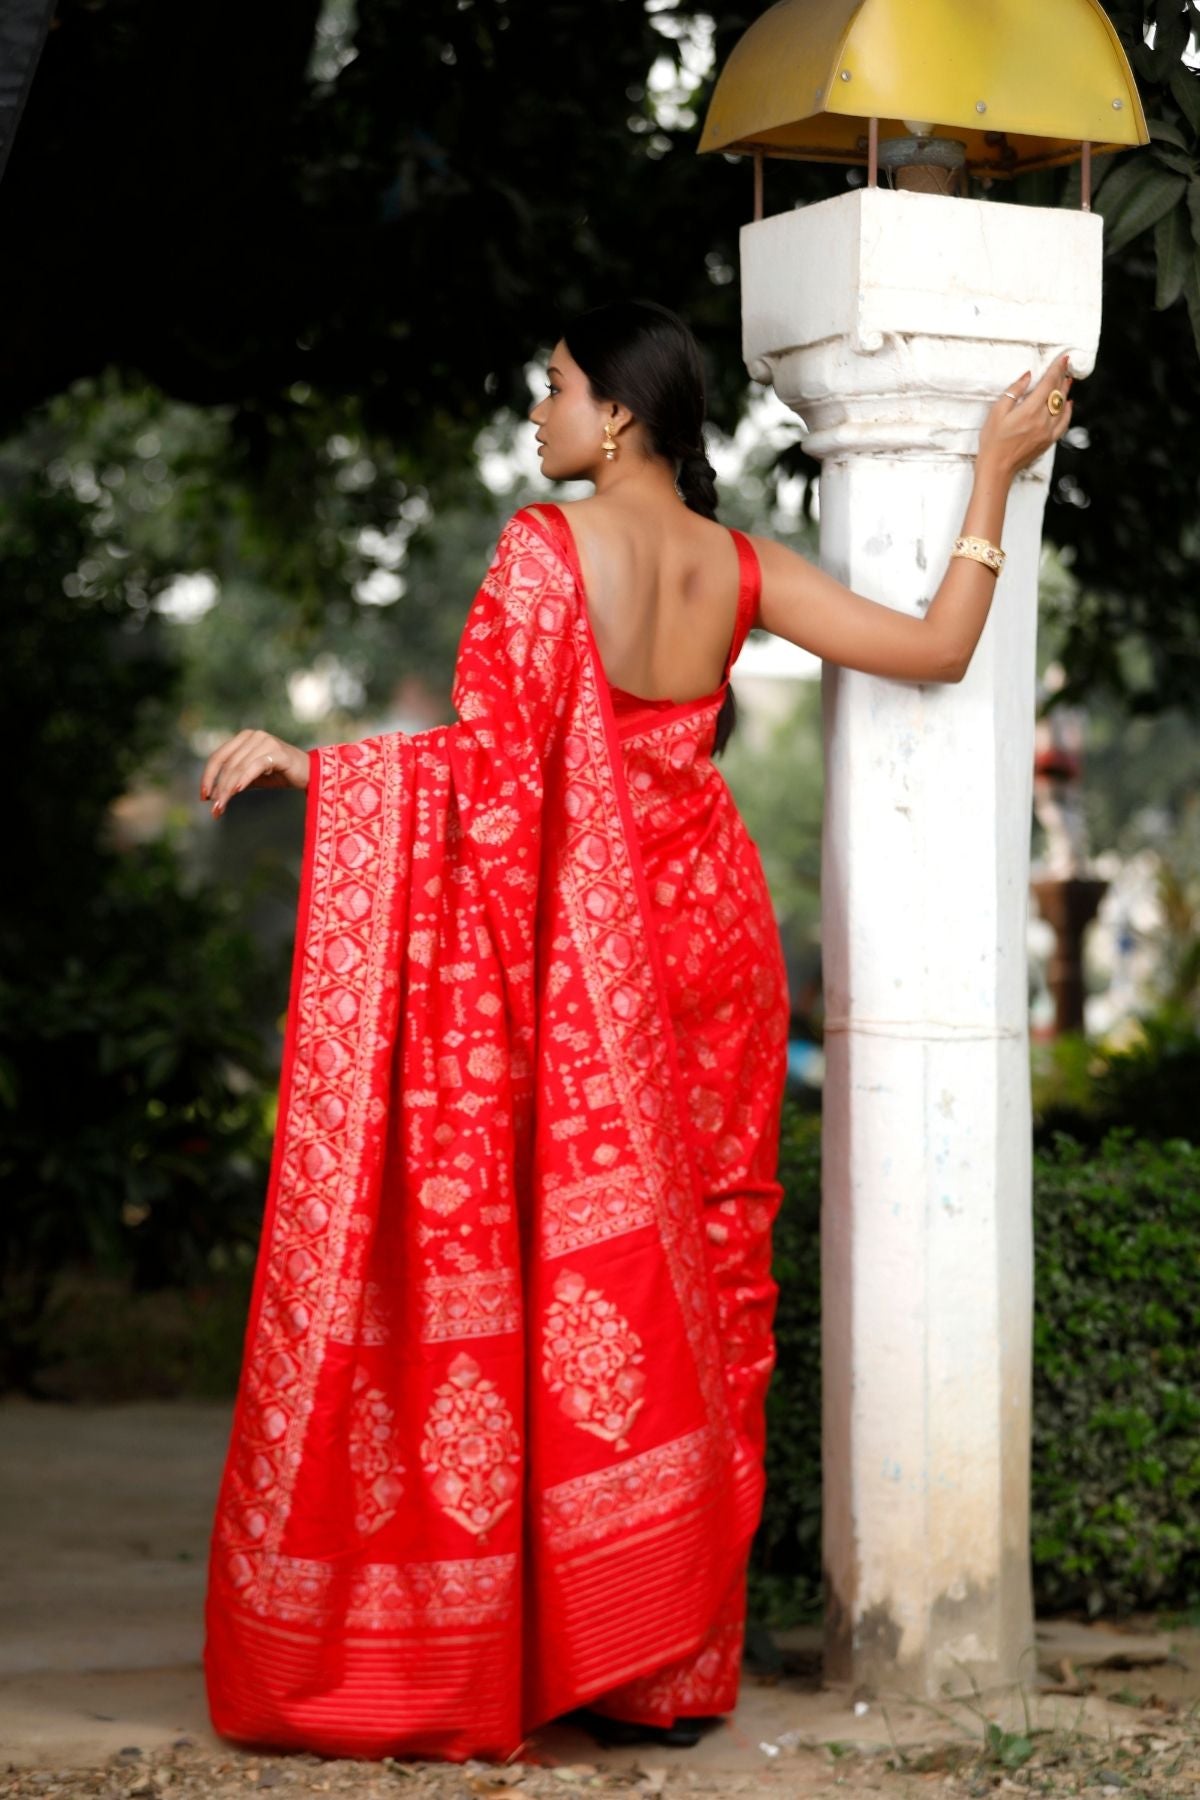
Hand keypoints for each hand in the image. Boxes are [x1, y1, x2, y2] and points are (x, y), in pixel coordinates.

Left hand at [200, 729, 308, 816]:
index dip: (208, 777)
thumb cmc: (280, 774)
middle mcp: (253, 736)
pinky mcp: (277, 752)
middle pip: (228, 764)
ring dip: (228, 789)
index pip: (218, 757)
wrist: (311, 773)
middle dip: (218, 788)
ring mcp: (265, 741)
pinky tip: (236, 792)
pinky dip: (244, 779)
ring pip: (239, 767)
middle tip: (214, 809)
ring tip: (222, 807)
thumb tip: (212, 795)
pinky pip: (255, 766)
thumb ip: (234, 779)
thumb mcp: (252, 777)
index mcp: (243, 738)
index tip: (203, 796)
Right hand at [977, 354, 1075, 479]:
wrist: (997, 468)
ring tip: (1067, 380)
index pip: (1049, 384)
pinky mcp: (1049, 441)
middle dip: (1062, 377)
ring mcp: (1048, 431)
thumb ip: (1014, 392)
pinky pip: (1064, 423)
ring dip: (1065, 392)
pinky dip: (1068, 411)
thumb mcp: (997, 412)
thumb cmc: (993, 442)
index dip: (1057, 369)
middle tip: (1066, 365)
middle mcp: (1043, 420)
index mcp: (1030, 410)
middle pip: (1058, 393)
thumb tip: (1027, 376)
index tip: (1063, 359)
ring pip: (1062, 406)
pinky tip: (1068, 404)